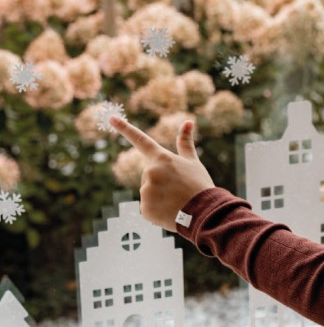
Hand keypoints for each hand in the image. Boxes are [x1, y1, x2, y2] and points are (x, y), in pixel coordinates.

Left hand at [109, 116, 214, 231]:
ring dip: (159, 197)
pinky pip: (148, 208)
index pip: (141, 140)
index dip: (125, 128)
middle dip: (161, 182)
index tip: (112, 118)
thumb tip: (188, 121)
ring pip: (149, 192)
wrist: (205, 212)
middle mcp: (150, 171)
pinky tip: (170, 211)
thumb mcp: (193, 162)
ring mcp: (146, 190)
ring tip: (175, 201)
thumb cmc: (200, 185)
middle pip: (149, 175)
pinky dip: (157, 210)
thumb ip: (185, 142)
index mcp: (162, 158)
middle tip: (178, 189)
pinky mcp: (144, 208)